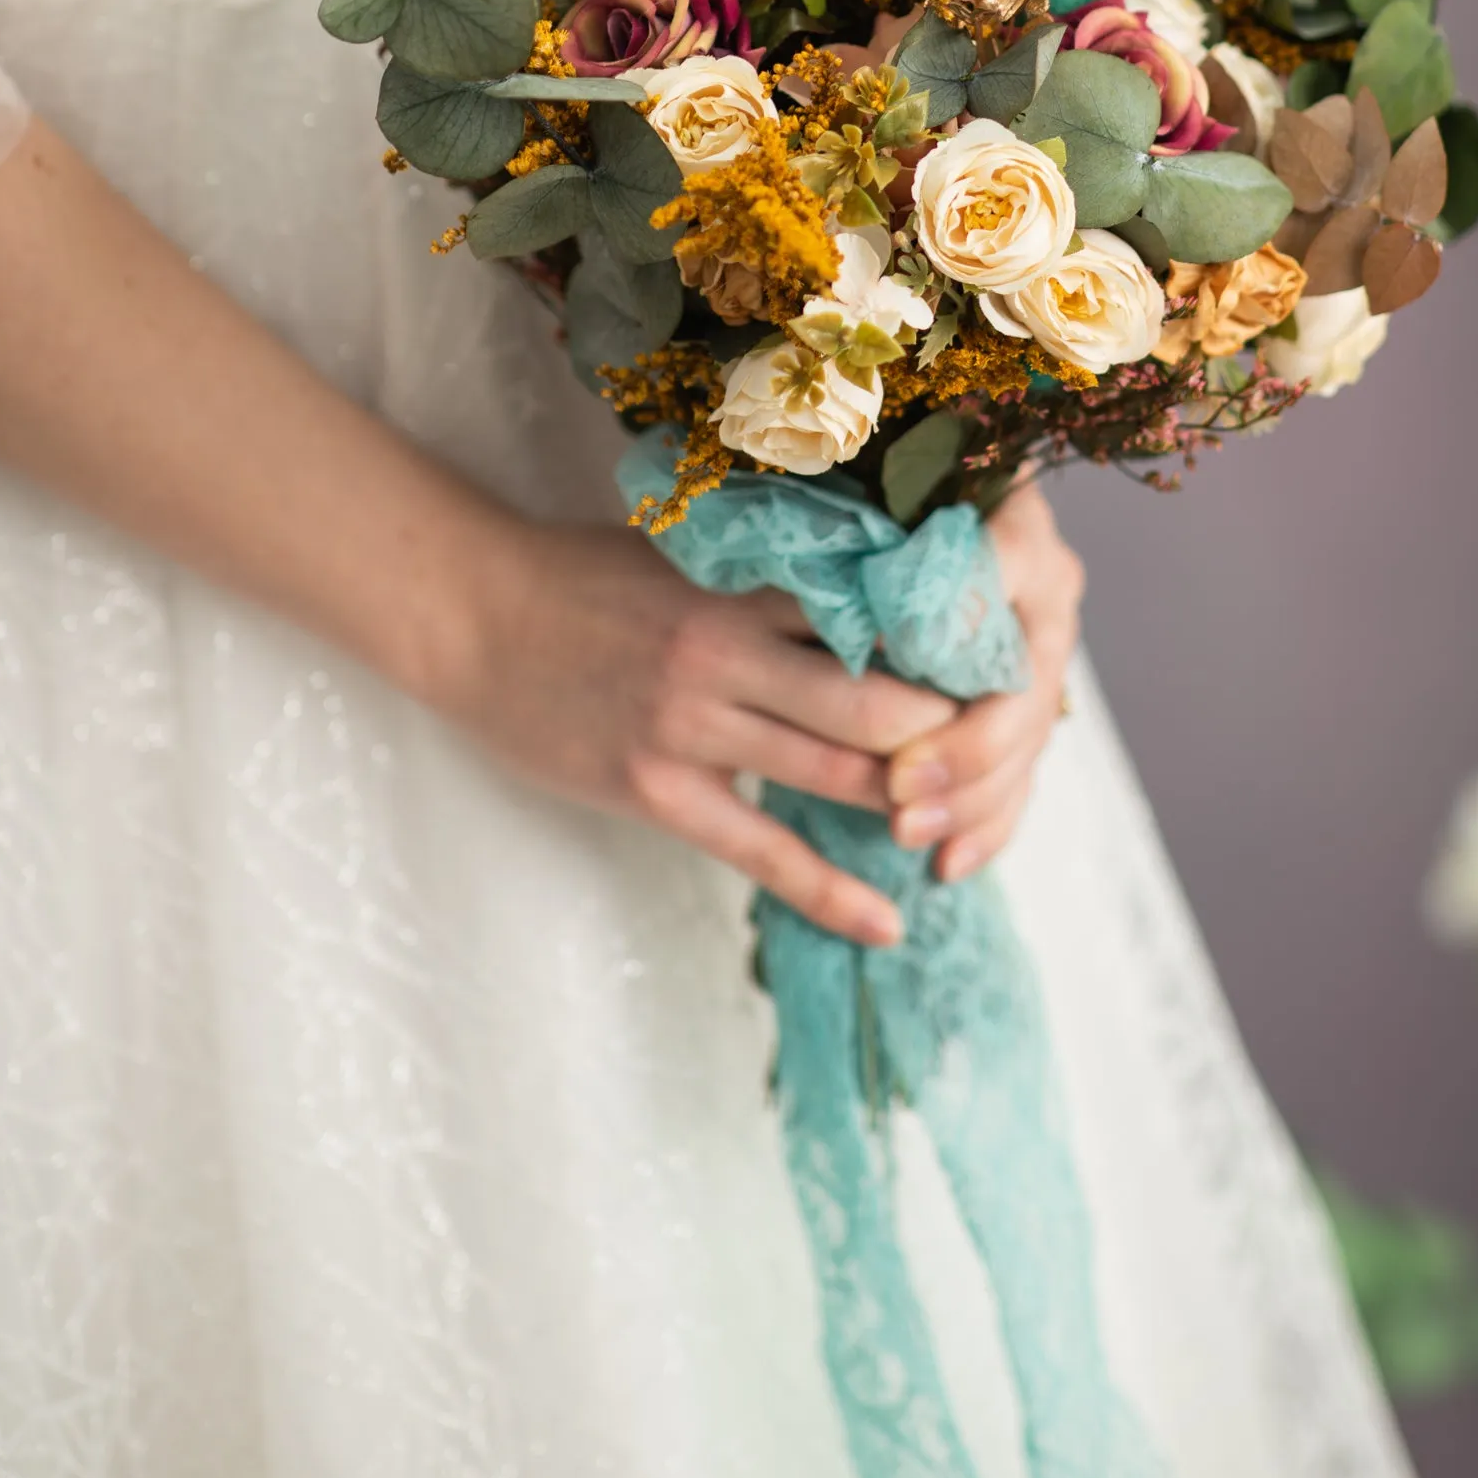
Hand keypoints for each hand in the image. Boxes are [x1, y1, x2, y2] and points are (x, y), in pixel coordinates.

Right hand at [430, 519, 955, 947]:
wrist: (475, 615)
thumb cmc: (584, 578)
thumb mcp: (689, 555)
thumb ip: (772, 577)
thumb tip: (867, 584)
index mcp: (745, 586)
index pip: (875, 616)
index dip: (945, 646)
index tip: (1001, 666)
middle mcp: (729, 653)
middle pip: (877, 704)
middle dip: (949, 738)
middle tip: (1001, 755)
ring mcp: (693, 726)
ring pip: (834, 775)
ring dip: (906, 804)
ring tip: (962, 830)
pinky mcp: (657, 789)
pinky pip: (762, 852)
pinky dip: (832, 891)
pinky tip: (887, 922)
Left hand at [884, 481, 1084, 882]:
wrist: (922, 509)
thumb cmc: (880, 491)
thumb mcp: (876, 497)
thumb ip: (872, 532)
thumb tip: (836, 585)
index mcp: (1016, 525)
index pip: (996, 579)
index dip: (947, 630)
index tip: (882, 666)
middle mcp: (1047, 587)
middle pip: (1022, 684)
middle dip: (963, 747)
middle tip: (898, 786)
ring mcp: (1048, 650)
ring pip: (1027, 742)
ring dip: (971, 799)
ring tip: (908, 835)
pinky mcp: (1032, 703)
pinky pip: (1024, 777)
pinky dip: (988, 825)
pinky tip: (948, 864)